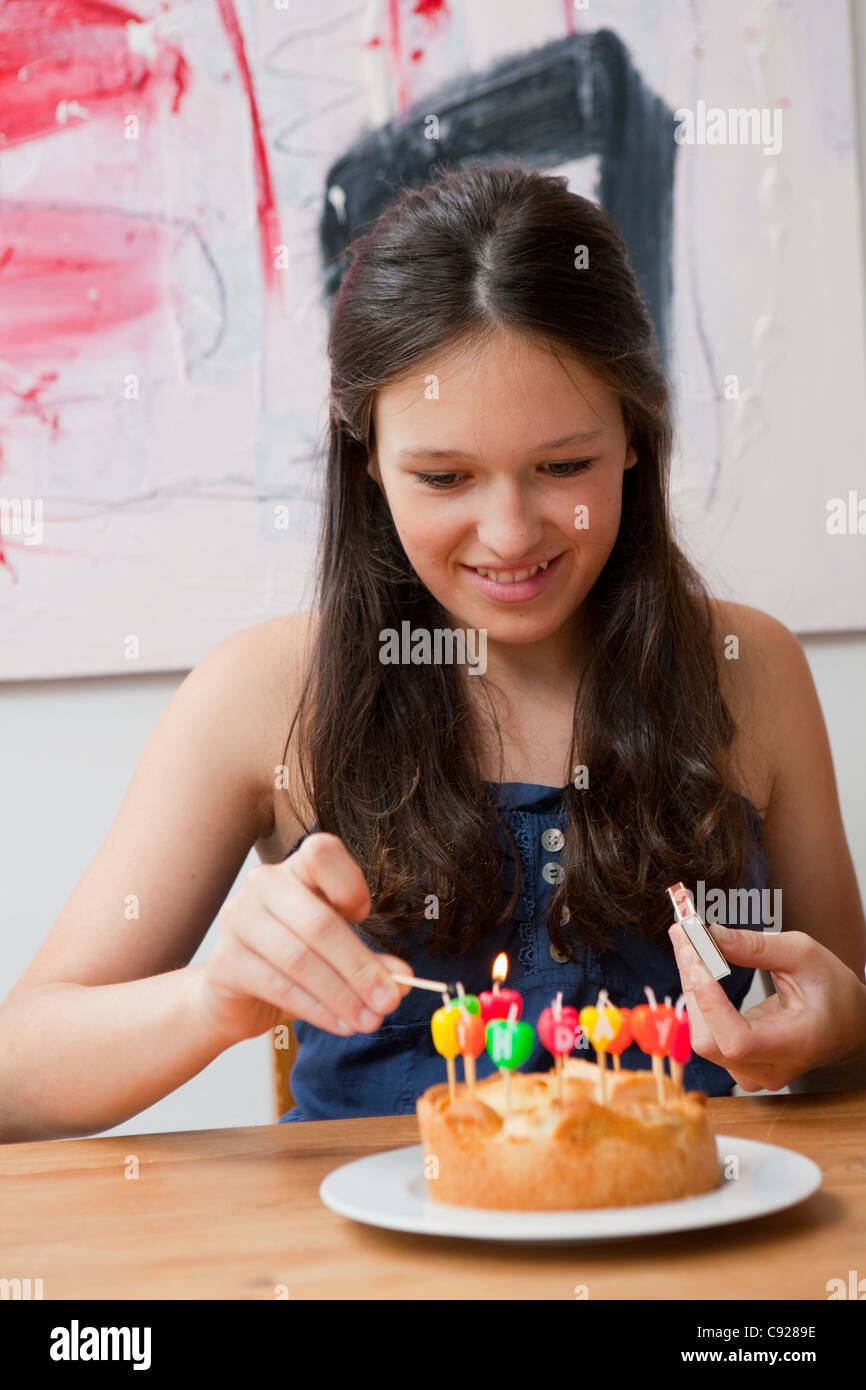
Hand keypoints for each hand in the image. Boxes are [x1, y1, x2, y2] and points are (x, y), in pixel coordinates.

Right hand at [195, 832, 413, 1044]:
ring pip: (299, 959)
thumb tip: (401, 980)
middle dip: (359, 968)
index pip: (322, 853)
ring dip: (341, 996)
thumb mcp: (336, 954)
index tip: (366, 916)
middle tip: (388, 1000)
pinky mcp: (225, 963)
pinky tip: (341, 1024)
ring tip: (369, 1020)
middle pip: (318, 922)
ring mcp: (239, 921)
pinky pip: (279, 987)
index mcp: (295, 869)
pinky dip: (317, 1010)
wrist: (235, 995)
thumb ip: (369, 961)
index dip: (350, 884)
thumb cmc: (292, 961)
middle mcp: (263, 886)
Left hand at [668, 920, 865, 1091]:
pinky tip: (695, 965)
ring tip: (687, 945)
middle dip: (693, 986)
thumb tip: (713, 935)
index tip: (698, 961)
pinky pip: (707, 1034)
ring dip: (691, 988)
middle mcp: (770, 1069)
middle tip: (685, 937)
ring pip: (703, 1038)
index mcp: (796, 1045)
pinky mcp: (738, 1063)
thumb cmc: (832, 989)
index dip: (712, 1005)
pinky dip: (697, 997)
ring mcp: (751, 1072)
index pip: (739, 1041)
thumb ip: (759, 947)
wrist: (846, 1022)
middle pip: (711, 1040)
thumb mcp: (805, 955)